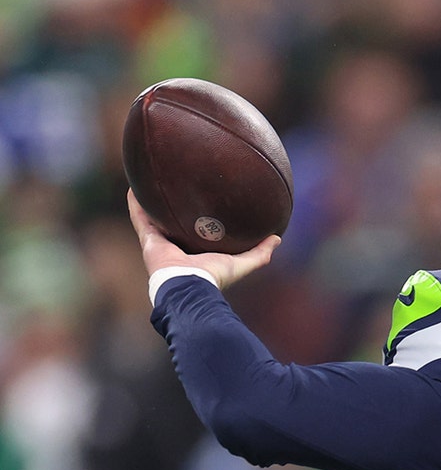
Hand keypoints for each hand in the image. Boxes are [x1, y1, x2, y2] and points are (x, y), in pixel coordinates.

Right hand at [127, 189, 279, 289]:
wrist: (190, 287)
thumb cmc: (214, 277)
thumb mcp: (241, 264)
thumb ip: (260, 253)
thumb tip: (277, 238)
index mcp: (194, 254)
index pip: (194, 234)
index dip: (196, 221)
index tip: (201, 206)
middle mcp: (175, 247)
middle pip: (173, 225)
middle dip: (173, 210)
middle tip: (176, 189)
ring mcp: (159, 244)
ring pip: (153, 219)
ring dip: (151, 203)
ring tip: (150, 183)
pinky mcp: (148, 241)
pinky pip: (139, 218)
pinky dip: (135, 204)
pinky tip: (134, 187)